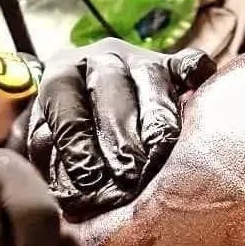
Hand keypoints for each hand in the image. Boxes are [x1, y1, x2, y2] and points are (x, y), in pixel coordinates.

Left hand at [27, 40, 215, 216]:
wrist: (81, 92)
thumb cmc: (63, 131)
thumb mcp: (44, 141)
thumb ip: (47, 157)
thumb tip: (67, 187)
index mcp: (61, 75)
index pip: (68, 107)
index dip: (77, 145)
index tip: (87, 177)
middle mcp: (101, 59)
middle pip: (111, 92)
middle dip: (120, 139)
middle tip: (127, 177)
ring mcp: (139, 58)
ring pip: (152, 82)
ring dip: (158, 126)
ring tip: (159, 161)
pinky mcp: (172, 63)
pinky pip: (190, 63)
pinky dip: (198, 78)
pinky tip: (201, 98)